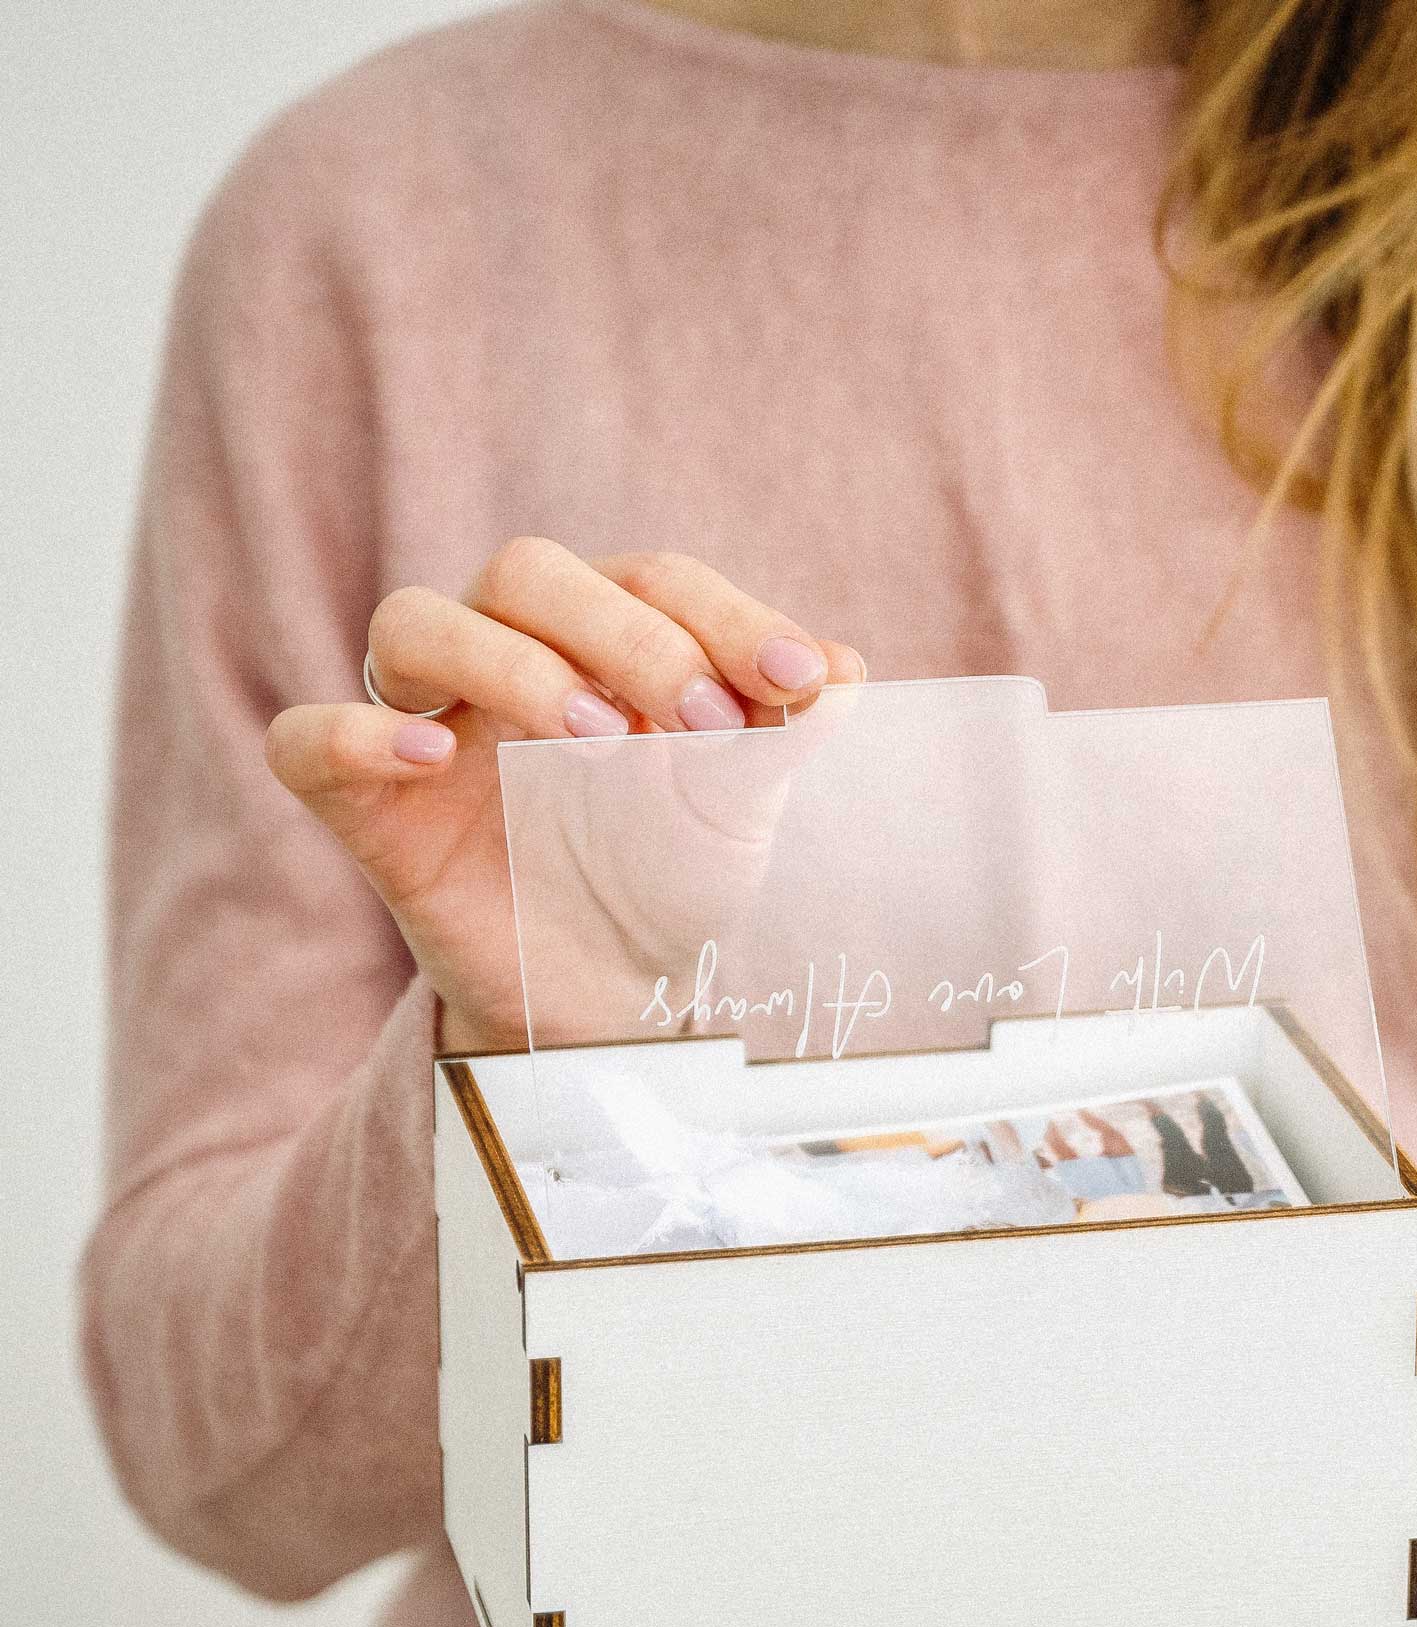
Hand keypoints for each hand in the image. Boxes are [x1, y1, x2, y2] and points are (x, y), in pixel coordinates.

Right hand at [263, 538, 864, 1049]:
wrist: (617, 1002)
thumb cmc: (674, 875)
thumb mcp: (745, 803)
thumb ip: (788, 727)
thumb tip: (846, 668)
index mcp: (601, 634)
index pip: (652, 576)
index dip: (728, 615)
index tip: (804, 680)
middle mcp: (504, 654)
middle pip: (526, 571)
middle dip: (627, 634)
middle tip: (703, 720)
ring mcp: (427, 724)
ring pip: (413, 622)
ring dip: (510, 663)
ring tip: (594, 740)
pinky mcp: (367, 808)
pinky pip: (308, 739)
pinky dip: (358, 734)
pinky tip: (433, 758)